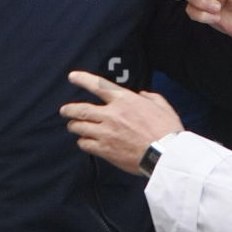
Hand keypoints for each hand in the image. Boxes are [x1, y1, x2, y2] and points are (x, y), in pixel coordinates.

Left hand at [61, 72, 182, 174]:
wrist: (165, 154)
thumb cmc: (167, 130)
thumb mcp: (162, 106)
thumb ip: (150, 97)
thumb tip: (142, 95)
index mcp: (124, 100)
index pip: (98, 85)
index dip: (82, 79)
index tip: (72, 77)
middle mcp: (111, 114)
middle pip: (80, 109)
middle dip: (69, 109)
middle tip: (64, 110)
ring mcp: (106, 133)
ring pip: (79, 127)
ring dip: (74, 125)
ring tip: (72, 126)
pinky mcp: (105, 150)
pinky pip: (85, 144)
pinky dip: (82, 142)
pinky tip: (84, 142)